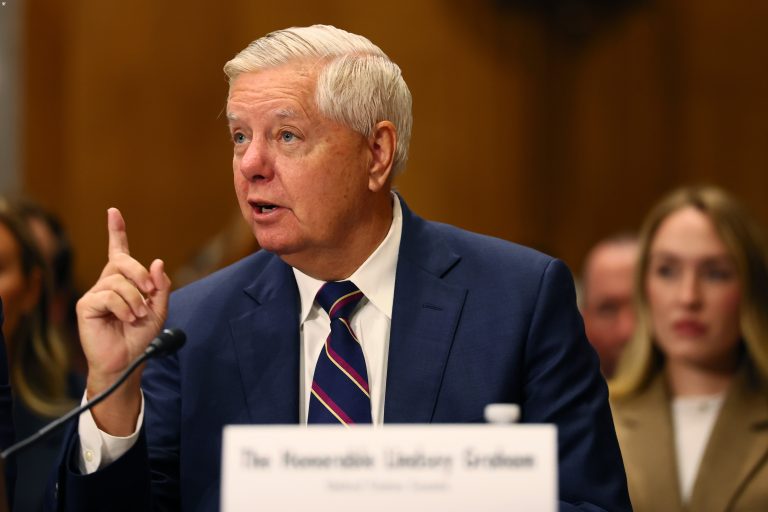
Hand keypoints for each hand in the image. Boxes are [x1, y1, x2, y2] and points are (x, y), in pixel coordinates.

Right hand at [76, 208, 170, 433]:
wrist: (128, 360)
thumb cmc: (140, 335)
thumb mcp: (159, 309)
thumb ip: (160, 286)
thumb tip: (157, 262)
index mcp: (124, 280)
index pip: (119, 250)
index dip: (116, 231)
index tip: (113, 211)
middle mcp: (107, 283)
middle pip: (123, 262)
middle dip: (140, 274)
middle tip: (150, 291)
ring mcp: (95, 293)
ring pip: (118, 282)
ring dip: (135, 299)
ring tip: (138, 316)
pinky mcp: (86, 306)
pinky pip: (108, 296)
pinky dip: (124, 307)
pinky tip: (126, 319)